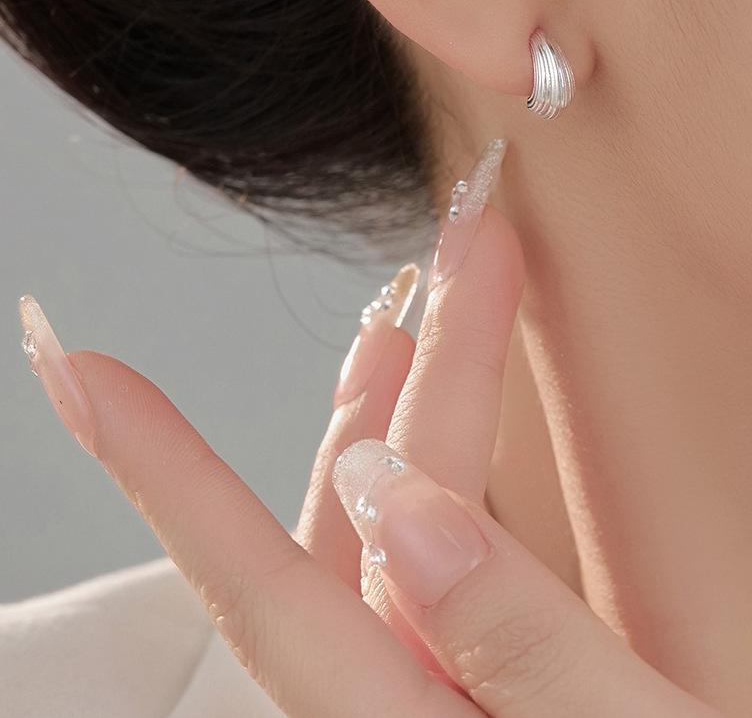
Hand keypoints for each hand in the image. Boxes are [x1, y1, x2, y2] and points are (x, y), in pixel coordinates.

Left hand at [18, 205, 719, 715]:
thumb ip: (513, 637)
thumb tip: (396, 495)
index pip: (262, 581)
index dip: (162, 468)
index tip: (76, 369)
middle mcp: (395, 703)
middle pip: (375, 507)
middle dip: (424, 364)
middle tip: (476, 243)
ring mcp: (430, 690)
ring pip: (394, 523)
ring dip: (417, 401)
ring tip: (425, 307)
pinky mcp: (469, 681)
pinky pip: (431, 560)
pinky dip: (441, 471)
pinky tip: (438, 430)